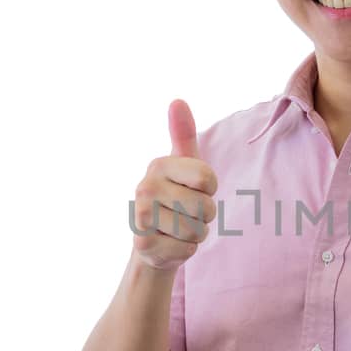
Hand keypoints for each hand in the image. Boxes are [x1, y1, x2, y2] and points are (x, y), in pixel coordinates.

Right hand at [129, 99, 217, 271]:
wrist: (152, 241)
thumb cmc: (175, 196)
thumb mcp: (184, 164)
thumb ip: (183, 134)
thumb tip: (177, 100)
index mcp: (159, 165)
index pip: (207, 179)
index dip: (209, 189)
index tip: (195, 189)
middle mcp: (145, 188)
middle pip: (204, 207)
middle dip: (204, 216)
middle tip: (186, 213)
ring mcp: (141, 217)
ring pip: (197, 230)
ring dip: (196, 234)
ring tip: (178, 228)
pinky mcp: (143, 245)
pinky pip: (188, 250)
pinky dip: (186, 250)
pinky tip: (169, 244)